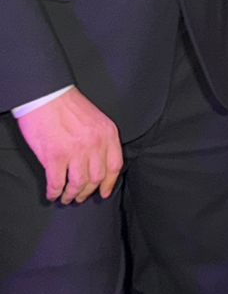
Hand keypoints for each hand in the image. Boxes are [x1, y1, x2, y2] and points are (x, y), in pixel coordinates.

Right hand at [17, 87, 122, 202]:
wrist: (46, 95)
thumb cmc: (68, 104)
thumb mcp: (96, 118)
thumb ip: (100, 138)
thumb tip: (97, 162)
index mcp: (107, 134)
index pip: (114, 166)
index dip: (109, 183)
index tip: (104, 192)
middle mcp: (94, 145)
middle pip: (96, 178)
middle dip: (87, 192)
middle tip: (80, 197)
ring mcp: (75, 152)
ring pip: (78, 184)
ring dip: (71, 195)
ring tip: (66, 198)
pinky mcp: (55, 157)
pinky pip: (57, 183)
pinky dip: (54, 192)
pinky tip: (52, 194)